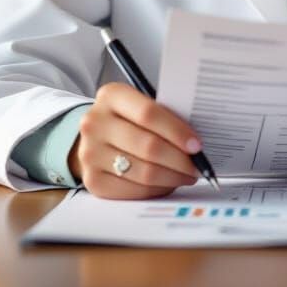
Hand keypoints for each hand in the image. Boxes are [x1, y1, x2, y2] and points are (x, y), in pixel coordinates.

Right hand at [68, 82, 203, 198]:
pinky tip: (167, 184)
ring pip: (143, 172)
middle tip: (197, 167)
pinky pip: (133, 190)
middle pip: (148, 146)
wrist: (96, 137)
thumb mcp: (140, 105)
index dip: (176, 131)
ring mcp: (90, 153)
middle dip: (180, 160)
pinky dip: (156, 190)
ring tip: (186, 176)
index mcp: (112, 95)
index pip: (148, 113)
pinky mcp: (92, 180)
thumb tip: (195, 142)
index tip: (197, 145)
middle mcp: (95, 123)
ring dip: (172, 178)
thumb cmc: (128, 119)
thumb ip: (163, 115)